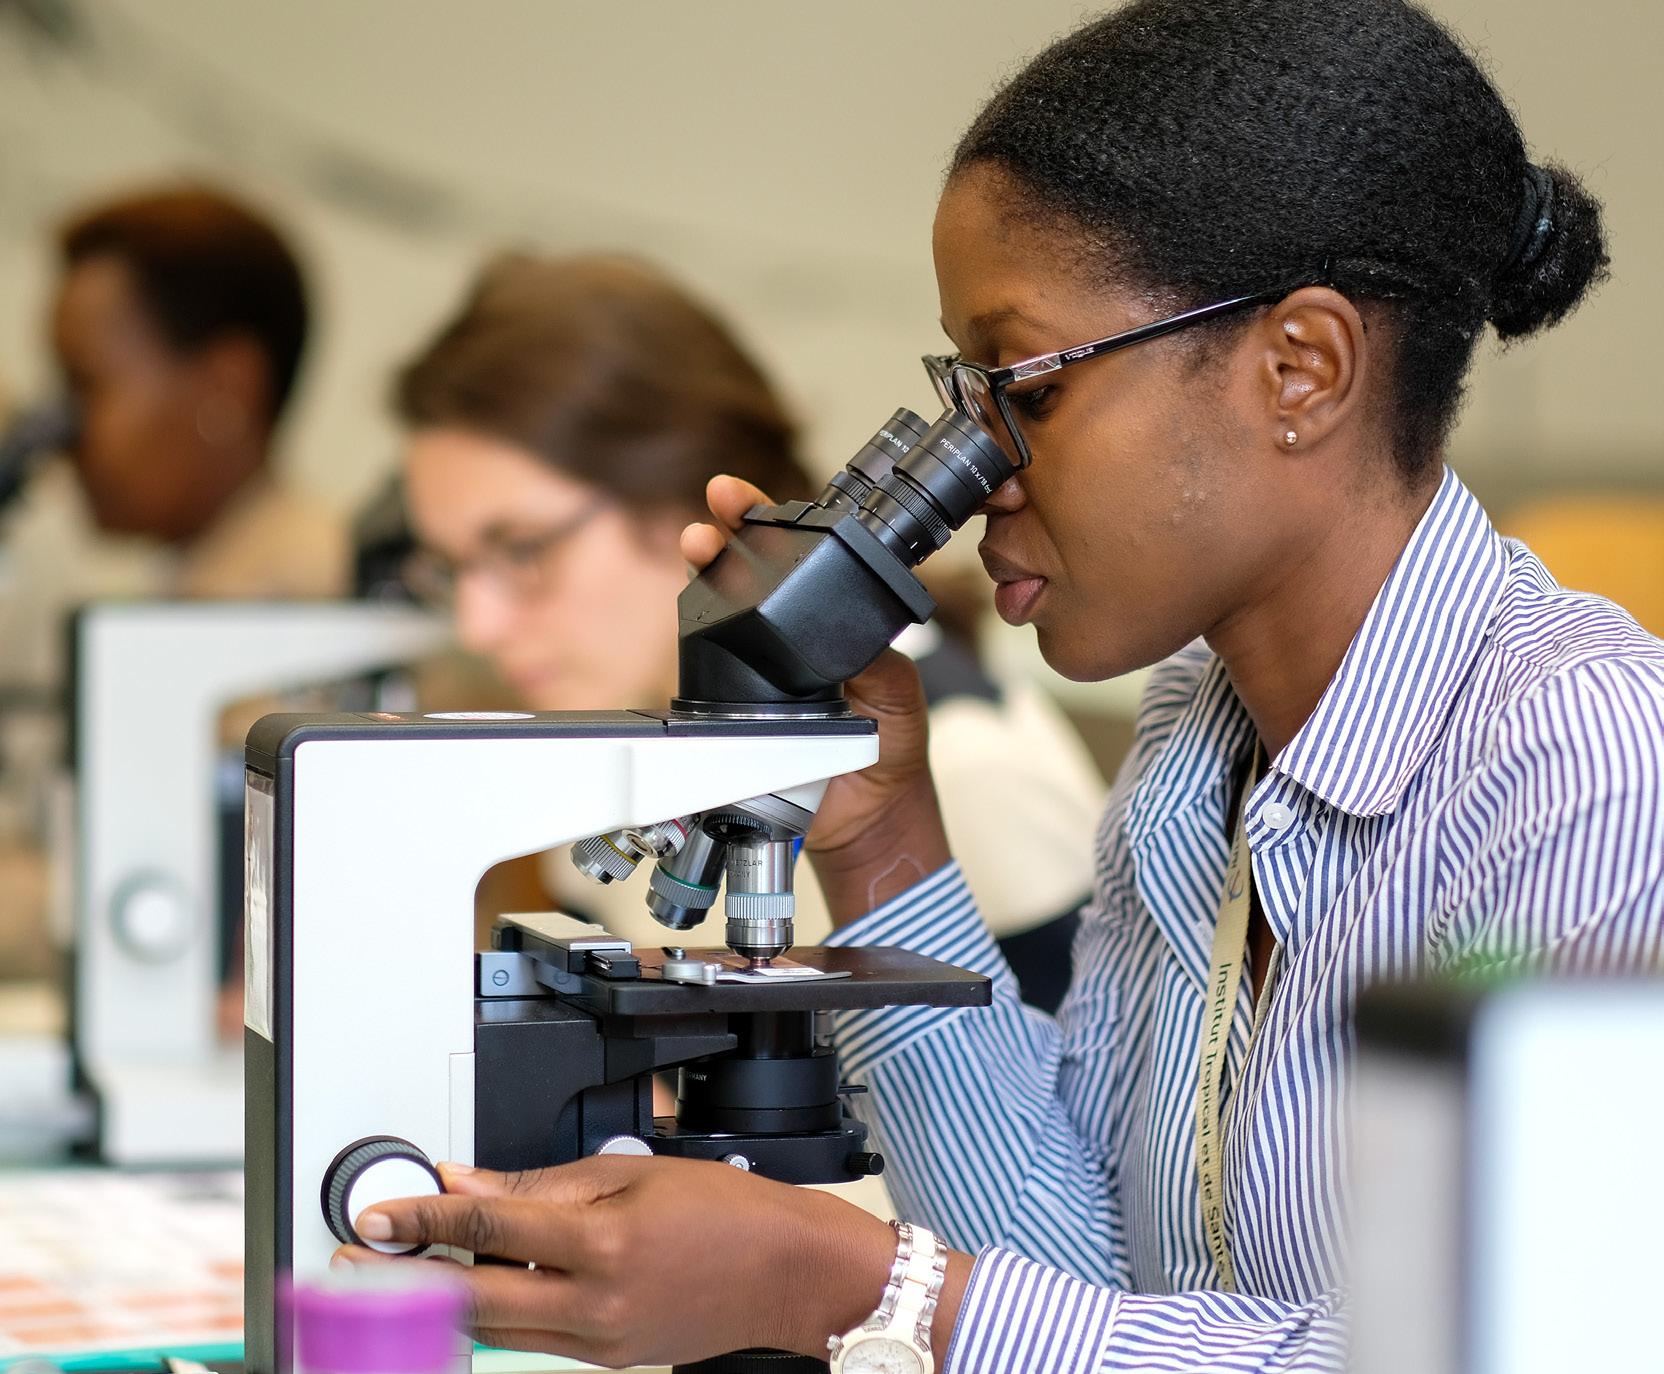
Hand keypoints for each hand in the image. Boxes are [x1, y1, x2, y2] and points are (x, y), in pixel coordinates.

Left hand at [333, 1156, 895, 1368]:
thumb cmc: (727, 1212)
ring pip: (494, 1326)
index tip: (379, 1213)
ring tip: (400, 1271)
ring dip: (442, 1298)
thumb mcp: (634, 1171)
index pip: (491, 1223)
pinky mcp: (605, 1359)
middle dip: (406, 1277)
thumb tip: (470, 1179)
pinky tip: (473, 1285)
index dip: (425, 1216)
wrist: (788, 1273)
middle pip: (474, 1294)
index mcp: (606, 1240)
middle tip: (357, 1258)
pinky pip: (530, 1338)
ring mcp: (599, 1339)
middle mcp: (596, 1300)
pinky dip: (494, 1312)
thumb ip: (542, 1181)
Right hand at [682, 478, 951, 921]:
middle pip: (750, 570)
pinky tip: (691, 600)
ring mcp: (754, 668)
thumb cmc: (886, 752)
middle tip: (721, 503)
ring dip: (706, 568)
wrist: (864, 817)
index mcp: (831, 622)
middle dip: (731, 529)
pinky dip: (692, 630)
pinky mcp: (730, 704)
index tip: (753, 499)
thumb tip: (848, 627)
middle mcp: (788, 637)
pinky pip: (705, 662)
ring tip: (699, 540)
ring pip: (721, 607)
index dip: (776, 524)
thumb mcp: (895, 692)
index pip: (801, 560)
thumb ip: (872, 655)